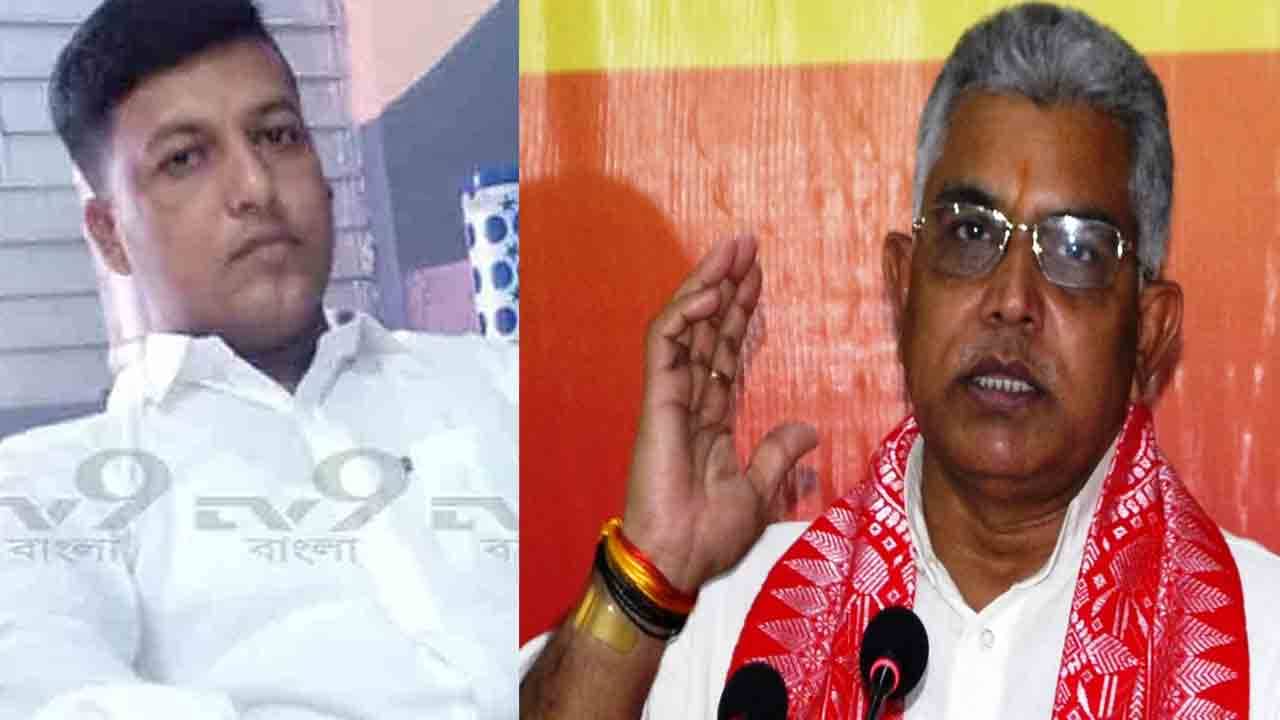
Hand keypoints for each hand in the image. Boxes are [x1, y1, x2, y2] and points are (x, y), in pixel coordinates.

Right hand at [622, 236, 818, 592]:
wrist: (677, 558)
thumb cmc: (708, 536)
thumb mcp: (758, 492)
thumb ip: (777, 454)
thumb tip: (807, 430)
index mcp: (710, 419)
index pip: (726, 353)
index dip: (743, 315)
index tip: (759, 279)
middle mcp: (688, 400)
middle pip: (709, 329)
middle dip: (728, 285)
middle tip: (748, 244)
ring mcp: (669, 396)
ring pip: (686, 324)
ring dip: (708, 284)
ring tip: (734, 250)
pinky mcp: (656, 398)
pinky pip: (666, 342)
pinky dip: (688, 312)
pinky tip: (714, 290)